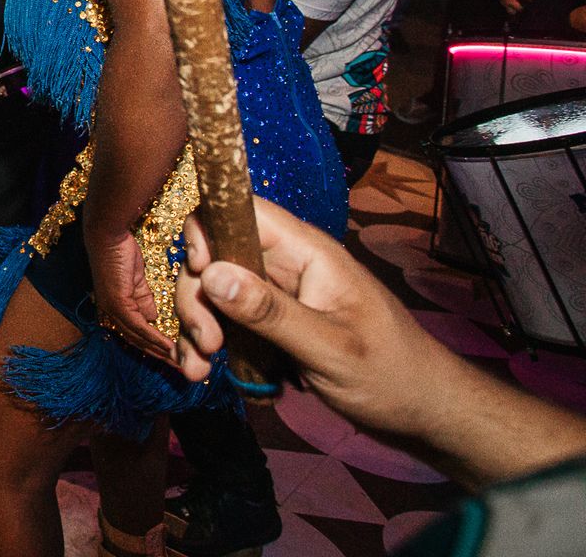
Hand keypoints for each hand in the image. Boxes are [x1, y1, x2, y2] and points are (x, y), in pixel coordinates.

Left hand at [84, 226, 173, 360]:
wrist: (109, 235)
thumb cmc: (121, 253)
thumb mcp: (136, 280)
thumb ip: (143, 299)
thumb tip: (153, 318)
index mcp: (114, 308)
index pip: (133, 333)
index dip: (151, 346)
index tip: (171, 356)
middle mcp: (110, 312)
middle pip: (135, 341)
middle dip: (157, 355)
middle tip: (178, 366)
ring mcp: (112, 309)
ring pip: (137, 337)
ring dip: (158, 351)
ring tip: (177, 362)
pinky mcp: (118, 303)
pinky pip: (138, 326)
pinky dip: (154, 338)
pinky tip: (168, 347)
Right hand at [173, 200, 451, 441]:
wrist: (426, 414)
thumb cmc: (392, 376)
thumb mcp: (332, 348)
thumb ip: (271, 312)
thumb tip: (209, 273)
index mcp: (308, 253)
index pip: (241, 209)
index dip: (206, 229)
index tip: (198, 273)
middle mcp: (287, 266)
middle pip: (216, 255)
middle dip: (197, 295)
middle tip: (206, 342)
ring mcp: (278, 295)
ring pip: (215, 291)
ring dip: (197, 325)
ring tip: (199, 368)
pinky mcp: (272, 324)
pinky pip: (227, 321)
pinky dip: (209, 345)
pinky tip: (205, 372)